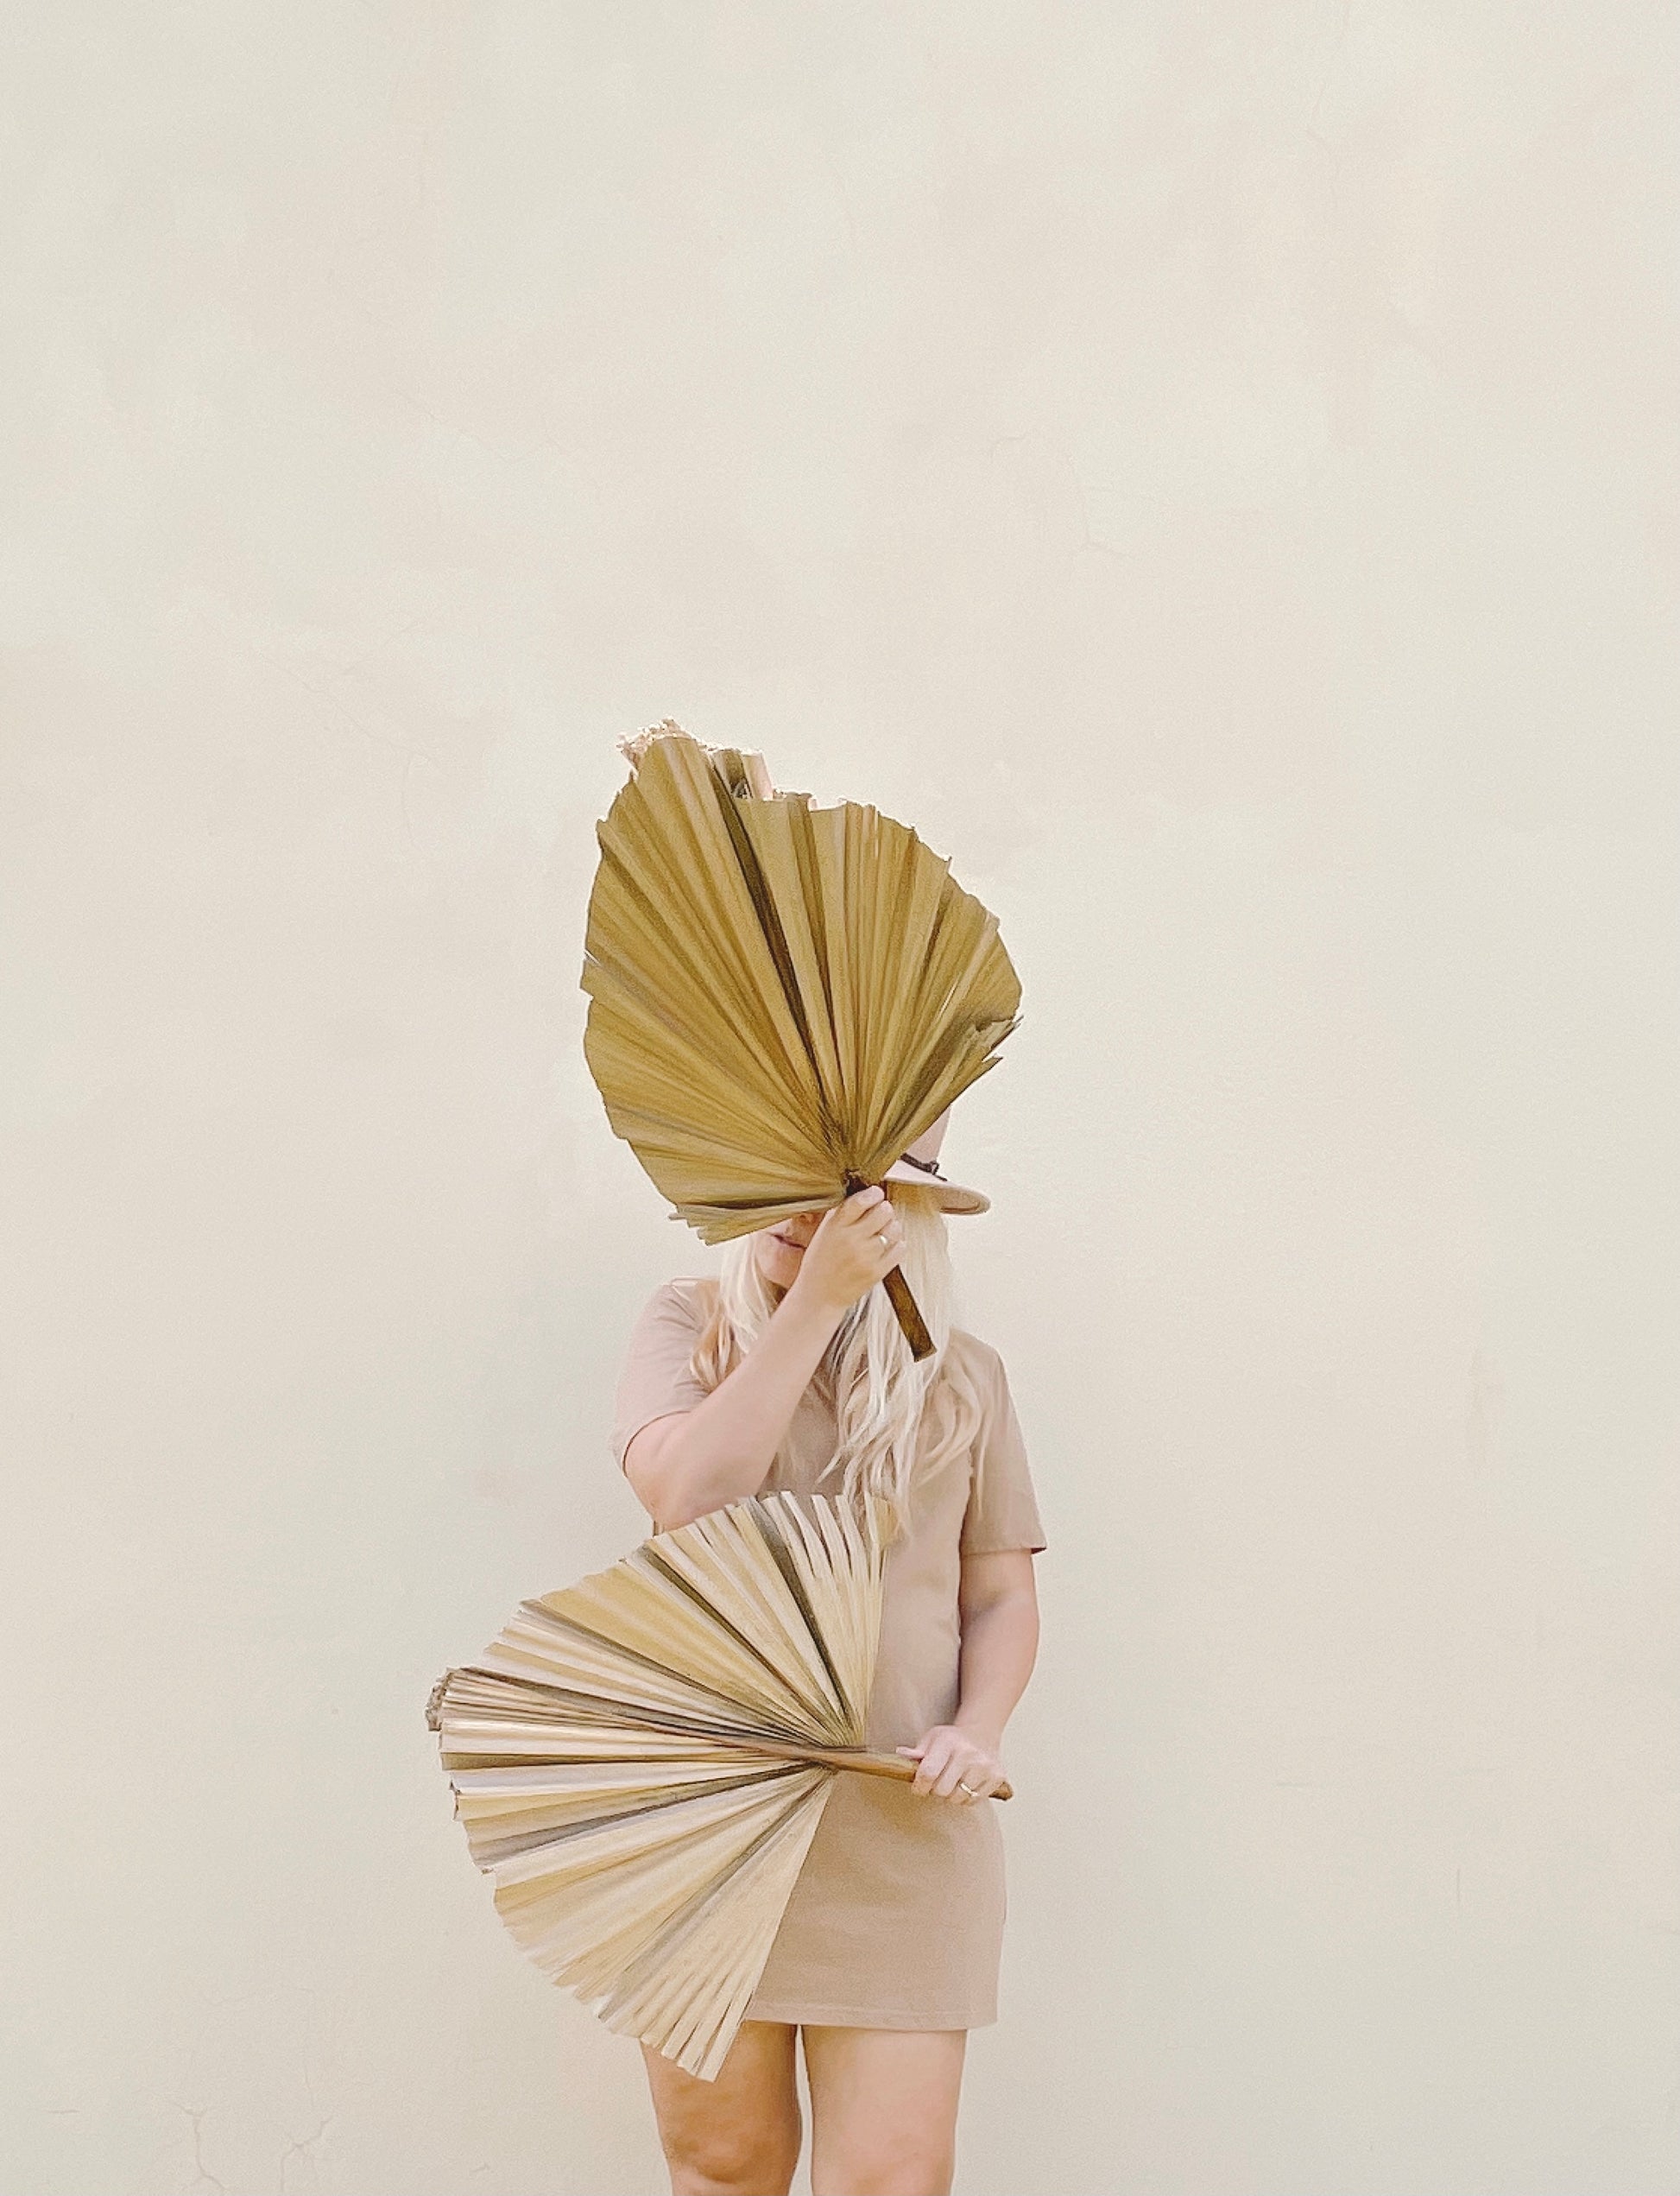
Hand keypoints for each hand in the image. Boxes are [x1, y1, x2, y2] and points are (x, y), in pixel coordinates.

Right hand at [787, 1186, 904, 1316]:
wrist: (819, 1297)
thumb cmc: (820, 1264)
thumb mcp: (823, 1233)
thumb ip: (841, 1214)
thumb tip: (863, 1194)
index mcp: (835, 1227)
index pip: (861, 1200)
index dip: (873, 1194)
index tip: (875, 1194)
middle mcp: (852, 1239)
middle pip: (883, 1211)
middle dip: (884, 1209)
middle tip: (881, 1213)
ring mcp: (866, 1256)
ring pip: (894, 1229)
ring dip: (892, 1226)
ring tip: (883, 1231)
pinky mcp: (877, 1271)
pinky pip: (900, 1249)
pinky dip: (897, 1244)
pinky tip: (887, 1246)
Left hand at [896, 1725, 1005, 1803]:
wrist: (983, 1733)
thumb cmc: (952, 1738)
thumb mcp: (932, 1738)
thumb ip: (917, 1751)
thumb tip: (900, 1755)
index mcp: (948, 1741)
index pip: (928, 1773)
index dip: (919, 1786)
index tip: (918, 1787)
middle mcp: (968, 1753)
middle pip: (942, 1790)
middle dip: (935, 1790)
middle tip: (937, 1783)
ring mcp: (985, 1766)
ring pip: (958, 1798)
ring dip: (951, 1795)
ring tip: (951, 1783)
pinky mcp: (997, 1777)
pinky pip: (973, 1801)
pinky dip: (966, 1798)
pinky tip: (965, 1785)